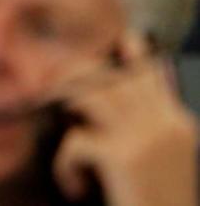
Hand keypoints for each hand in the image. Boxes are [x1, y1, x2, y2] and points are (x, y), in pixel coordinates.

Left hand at [52, 32, 198, 205]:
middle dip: (74, 77)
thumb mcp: (162, 167)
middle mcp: (165, 125)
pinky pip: (75, 141)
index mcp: (178, 125)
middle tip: (52, 91)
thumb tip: (104, 97)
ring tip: (63, 140)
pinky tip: (74, 188)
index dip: (130, 54)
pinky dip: (65, 165)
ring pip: (88, 95)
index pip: (150, 72)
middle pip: (109, 76)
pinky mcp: (123, 157)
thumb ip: (144, 130)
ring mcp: (146, 138)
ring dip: (65, 113)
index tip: (117, 42)